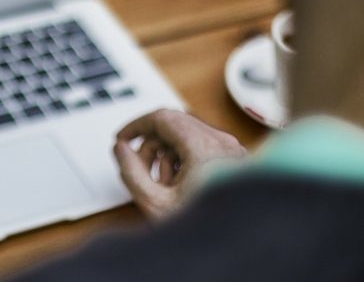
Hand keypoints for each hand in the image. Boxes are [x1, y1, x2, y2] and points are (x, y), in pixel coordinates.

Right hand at [113, 109, 246, 219]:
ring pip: (187, 137)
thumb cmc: (209, 231)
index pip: (162, 118)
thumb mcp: (156, 204)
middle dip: (150, 145)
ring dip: (167, 154)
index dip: (136, 126)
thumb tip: (122, 149)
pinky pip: (202, 148)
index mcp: (204, 148)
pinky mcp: (236, 161)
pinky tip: (180, 186)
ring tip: (163, 185)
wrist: (242, 245)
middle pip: (173, 126)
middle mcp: (222, 143)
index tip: (122, 139)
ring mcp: (233, 151)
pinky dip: (184, 160)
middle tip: (138, 168)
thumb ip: (131, 172)